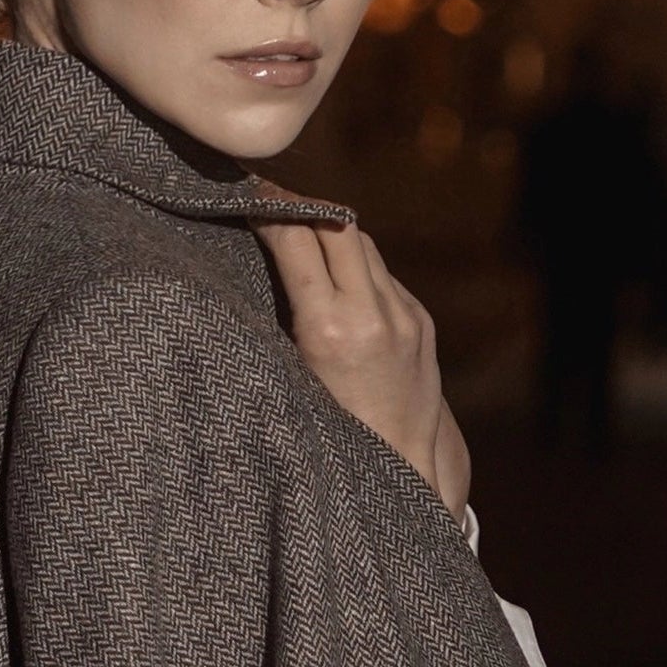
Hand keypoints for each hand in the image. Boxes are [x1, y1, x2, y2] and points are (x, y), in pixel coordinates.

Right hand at [258, 222, 469, 515]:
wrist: (401, 469)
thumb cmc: (329, 434)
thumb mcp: (289, 376)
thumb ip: (280, 315)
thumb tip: (257, 259)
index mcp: (330, 328)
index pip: (296, 238)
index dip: (268, 209)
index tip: (245, 197)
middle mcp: (374, 313)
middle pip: (337, 223)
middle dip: (301, 208)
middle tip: (270, 202)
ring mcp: (405, 313)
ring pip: (363, 244)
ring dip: (330, 233)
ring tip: (299, 233)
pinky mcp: (421, 320)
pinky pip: (383, 276)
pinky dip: (356, 269)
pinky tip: (336, 282)